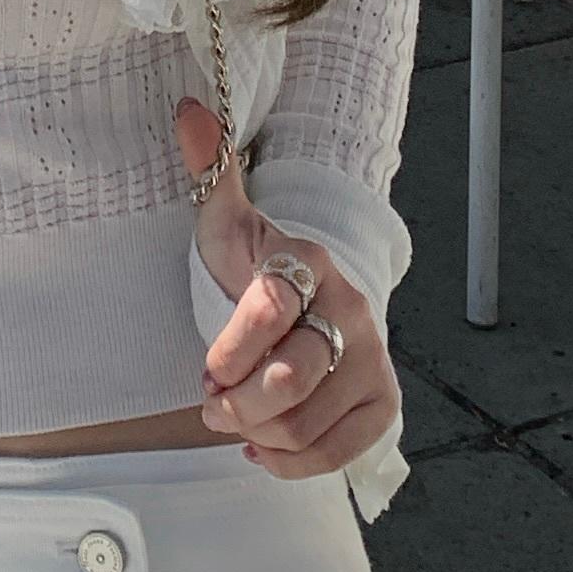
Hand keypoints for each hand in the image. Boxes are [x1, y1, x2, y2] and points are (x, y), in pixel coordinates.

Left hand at [175, 101, 399, 478]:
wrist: (312, 302)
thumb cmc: (256, 266)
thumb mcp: (227, 221)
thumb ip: (212, 171)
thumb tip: (190, 109)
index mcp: (308, 262)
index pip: (268, 306)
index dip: (229, 349)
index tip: (205, 370)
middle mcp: (350, 308)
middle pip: (289, 375)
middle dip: (238, 401)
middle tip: (213, 403)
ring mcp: (372, 357)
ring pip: (305, 421)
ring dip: (257, 432)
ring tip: (236, 419)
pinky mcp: (382, 402)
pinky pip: (336, 453)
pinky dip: (291, 462)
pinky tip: (263, 448)